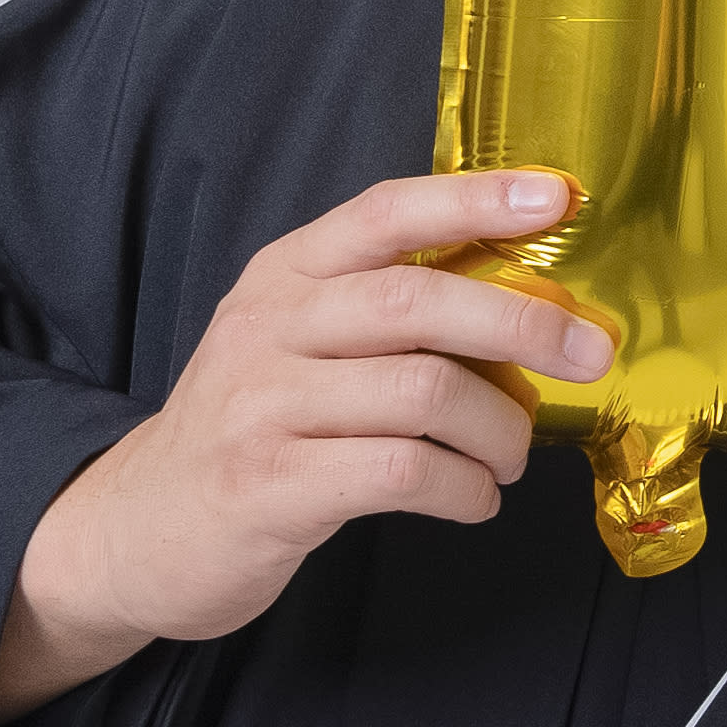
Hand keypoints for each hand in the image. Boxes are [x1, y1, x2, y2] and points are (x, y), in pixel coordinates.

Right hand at [0, 171, 612, 719]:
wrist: (136, 528)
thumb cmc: (251, 428)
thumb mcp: (298, 343)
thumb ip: (386, 312)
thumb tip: (528, 303)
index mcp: (285, 274)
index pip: (386, 212)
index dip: (475, 197)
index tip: (559, 198)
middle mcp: (268, 326)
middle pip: (416, 302)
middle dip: (522, 324)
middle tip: (589, 354)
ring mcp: (262, 406)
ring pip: (420, 392)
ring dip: (496, 428)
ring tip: (510, 457)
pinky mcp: (267, 484)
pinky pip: (397, 471)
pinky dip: (460, 486)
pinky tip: (473, 498)